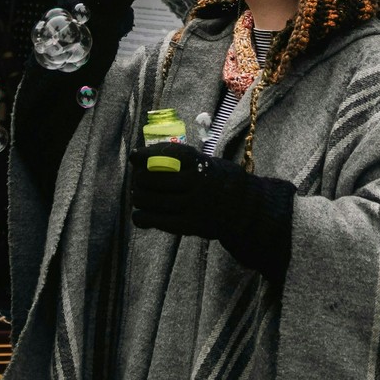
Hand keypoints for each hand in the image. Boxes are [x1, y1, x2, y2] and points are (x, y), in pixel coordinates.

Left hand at [128, 145, 295, 284]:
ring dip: (139, 197)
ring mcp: (193, 205)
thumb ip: (179, 161)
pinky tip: (141, 215)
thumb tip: (138, 159)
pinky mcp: (190, 225)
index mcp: (200, 163)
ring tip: (140, 197)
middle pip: (151, 178)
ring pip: (149, 199)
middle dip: (139, 178)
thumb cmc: (218, 181)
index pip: (166, 154)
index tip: (134, 157)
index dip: (145, 155)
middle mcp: (197, 182)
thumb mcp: (206, 163)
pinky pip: (154, 219)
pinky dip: (142, 217)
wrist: (245, 208)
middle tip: (139, 181)